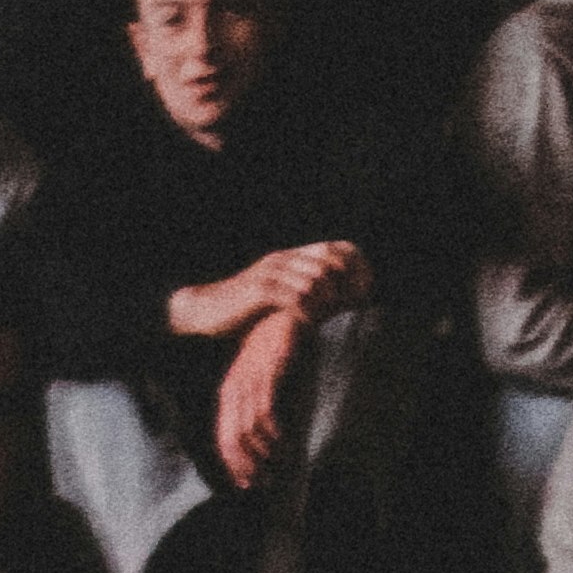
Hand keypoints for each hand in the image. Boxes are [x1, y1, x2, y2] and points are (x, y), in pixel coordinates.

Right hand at [167, 242, 369, 341]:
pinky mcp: (259, 290)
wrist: (206, 310)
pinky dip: (306, 311)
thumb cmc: (245, 311)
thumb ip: (306, 295)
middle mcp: (285, 259)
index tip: (366, 290)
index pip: (336, 248)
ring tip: (330, 317)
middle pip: (329, 260)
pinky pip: (292, 297)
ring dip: (327, 300)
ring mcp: (271, 272)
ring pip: (314, 279)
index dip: (357, 265)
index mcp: (293, 257)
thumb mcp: (280, 298)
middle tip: (354, 305)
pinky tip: (309, 324)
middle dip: (347, 283)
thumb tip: (338, 304)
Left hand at [216, 305, 305, 485]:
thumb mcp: (265, 377)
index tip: (248, 485)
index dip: (234, 465)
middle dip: (248, 466)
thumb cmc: (279, 346)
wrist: (289, 314)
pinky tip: (287, 447)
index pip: (224, 436)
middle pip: (234, 438)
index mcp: (230, 391)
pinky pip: (267, 412)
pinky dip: (276, 434)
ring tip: (280, 469)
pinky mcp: (268, 374)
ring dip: (265, 454)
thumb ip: (260, 403)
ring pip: (250, 429)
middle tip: (266, 484)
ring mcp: (250, 381)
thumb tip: (265, 438)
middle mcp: (235, 387)